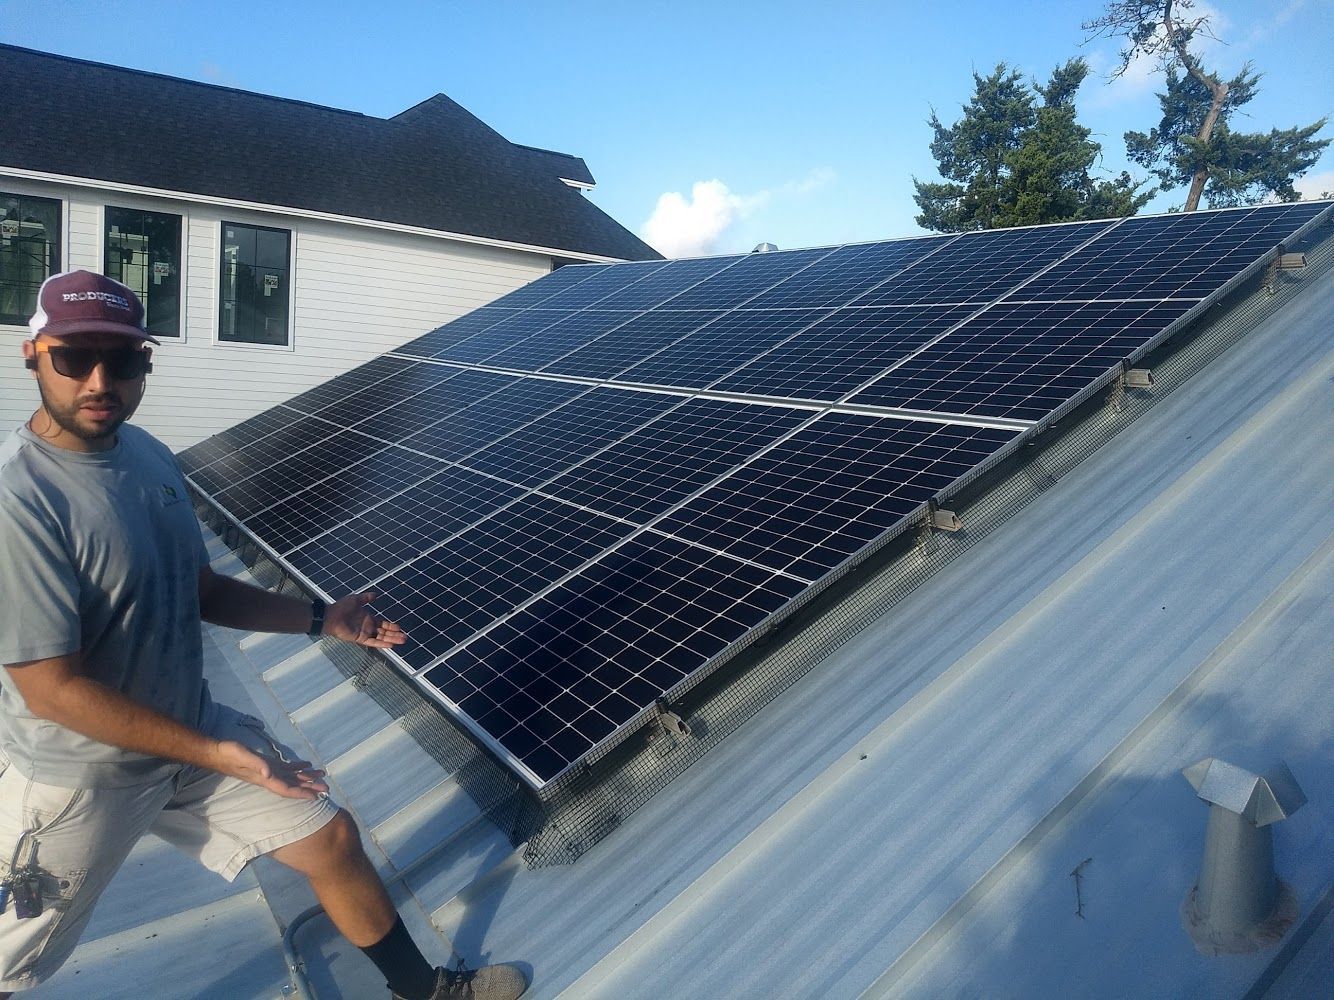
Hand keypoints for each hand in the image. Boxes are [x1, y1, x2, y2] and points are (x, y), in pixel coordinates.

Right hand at [210, 739, 329, 799]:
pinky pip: (286, 768)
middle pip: (293, 785)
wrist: (218, 753)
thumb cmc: (229, 754)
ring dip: (307, 777)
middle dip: (309, 787)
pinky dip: (297, 767)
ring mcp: (268, 771)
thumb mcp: (243, 756)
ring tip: (322, 776)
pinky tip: (307, 764)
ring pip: (292, 777)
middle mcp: (269, 777)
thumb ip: (257, 764)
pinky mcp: (267, 764)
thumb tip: (269, 772)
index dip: (301, 793)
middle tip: (327, 789)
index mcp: (265, 778)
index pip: (287, 789)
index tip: (316, 797)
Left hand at [325, 591, 407, 648]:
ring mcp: (364, 633)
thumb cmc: (341, 607)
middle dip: (395, 634)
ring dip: (392, 639)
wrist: (330, 616)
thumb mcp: (356, 599)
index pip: (382, 624)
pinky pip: (373, 642)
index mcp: (368, 619)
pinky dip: (382, 644)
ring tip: (402, 641)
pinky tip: (391, 645)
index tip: (400, 627)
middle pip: (384, 632)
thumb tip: (376, 594)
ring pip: (381, 638)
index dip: (391, 626)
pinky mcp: (360, 639)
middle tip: (405, 637)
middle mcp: (368, 627)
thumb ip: (366, 598)